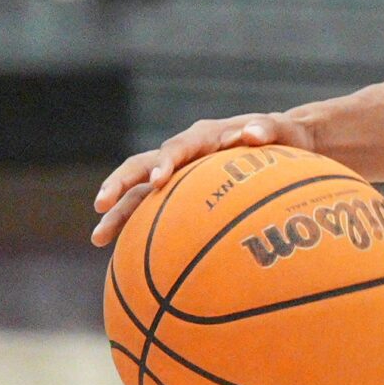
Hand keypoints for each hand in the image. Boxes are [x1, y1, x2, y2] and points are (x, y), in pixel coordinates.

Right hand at [92, 113, 319, 246]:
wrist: (285, 141)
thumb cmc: (285, 136)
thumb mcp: (283, 129)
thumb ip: (268, 129)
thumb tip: (252, 133)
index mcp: (204, 136)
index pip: (178, 147)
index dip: (166, 161)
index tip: (159, 179)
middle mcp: (184, 154)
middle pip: (142, 166)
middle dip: (120, 184)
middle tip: (101, 205)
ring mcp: (180, 175)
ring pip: (140, 193)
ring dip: (119, 213)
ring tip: (98, 239)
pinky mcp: (182, 194)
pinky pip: (156, 211)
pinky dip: (140, 228)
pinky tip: (127, 255)